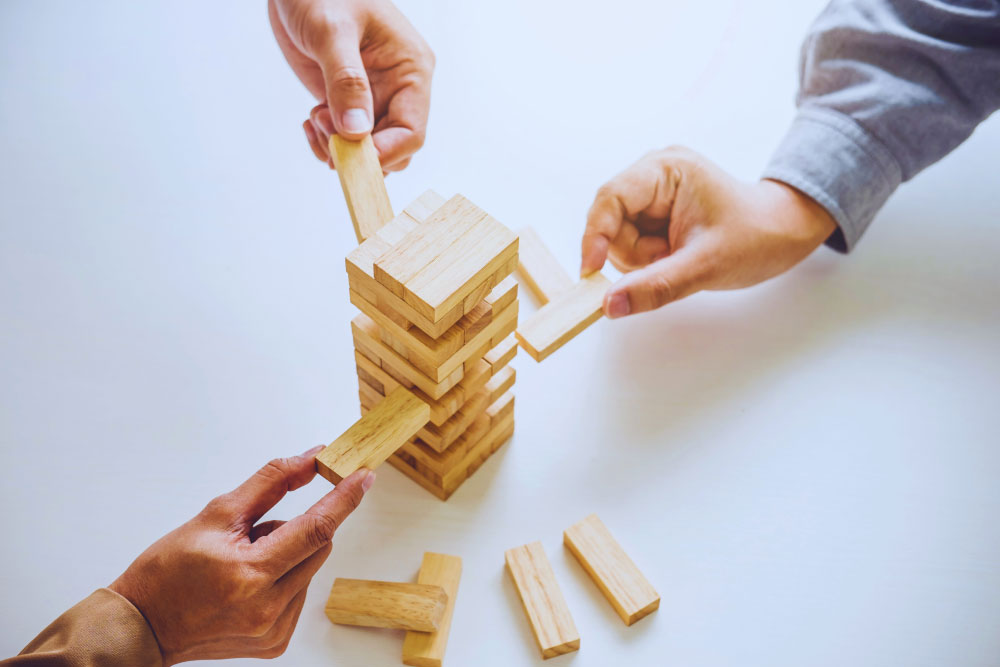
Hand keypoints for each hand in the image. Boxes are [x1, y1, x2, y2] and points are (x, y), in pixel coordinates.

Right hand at [109, 447, 373, 663]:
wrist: (142, 625)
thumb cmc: (169, 569)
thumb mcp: (217, 513)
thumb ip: (271, 483)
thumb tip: (311, 459)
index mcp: (251, 573)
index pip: (315, 528)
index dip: (344, 499)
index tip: (364, 477)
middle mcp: (268, 607)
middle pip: (318, 547)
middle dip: (299, 527)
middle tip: (256, 532)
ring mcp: (274, 630)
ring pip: (311, 569)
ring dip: (289, 554)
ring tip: (242, 563)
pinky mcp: (276, 642)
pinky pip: (299, 594)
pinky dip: (284, 579)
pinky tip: (247, 585)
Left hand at [269, 0, 433, 171]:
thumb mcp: (331, 32)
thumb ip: (345, 80)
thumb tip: (356, 130)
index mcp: (410, 70)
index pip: (411, 131)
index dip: (384, 152)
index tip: (351, 157)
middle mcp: (397, 88)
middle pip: (392, 147)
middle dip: (358, 152)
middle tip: (325, 134)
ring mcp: (373, 96)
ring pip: (368, 148)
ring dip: (338, 149)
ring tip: (314, 121)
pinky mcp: (348, 100)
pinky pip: (348, 138)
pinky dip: (326, 141)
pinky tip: (310, 121)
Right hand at [580, 146, 836, 317]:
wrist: (783, 235)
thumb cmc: (756, 237)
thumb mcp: (705, 266)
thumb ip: (655, 286)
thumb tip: (610, 305)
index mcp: (666, 169)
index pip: (611, 198)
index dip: (596, 236)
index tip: (591, 272)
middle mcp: (654, 176)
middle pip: (611, 222)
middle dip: (634, 253)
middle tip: (668, 261)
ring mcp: (653, 196)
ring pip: (618, 239)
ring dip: (641, 261)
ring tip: (678, 258)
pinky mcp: (654, 216)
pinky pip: (630, 246)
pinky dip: (647, 262)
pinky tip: (673, 257)